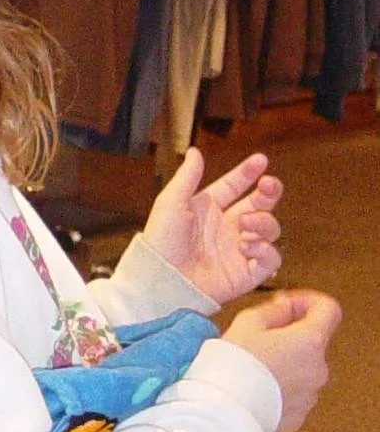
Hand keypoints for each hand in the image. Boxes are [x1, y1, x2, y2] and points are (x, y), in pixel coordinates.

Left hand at [142, 148, 282, 303]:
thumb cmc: (160, 244)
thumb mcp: (171, 203)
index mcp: (209, 209)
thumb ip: (187, 177)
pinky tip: (247, 246)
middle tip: (268, 185)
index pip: (235, 186)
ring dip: (263, 221)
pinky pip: (270, 259)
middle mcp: (227, 228)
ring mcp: (238, 250)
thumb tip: (195, 151)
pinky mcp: (246, 273)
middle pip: (261, 204)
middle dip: (269, 191)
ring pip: (270, 228)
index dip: (248, 173)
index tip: (260, 160)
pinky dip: (265, 250)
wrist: (160, 280)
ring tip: (245, 224)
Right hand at [222, 288, 341, 431]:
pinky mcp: (298, 415)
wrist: (223, 412)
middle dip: (290, 336)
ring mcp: (309, 395)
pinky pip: (293, 394)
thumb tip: (285, 306)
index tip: (288, 305)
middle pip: (313, 342)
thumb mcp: (248, 323)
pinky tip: (255, 388)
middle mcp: (317, 369)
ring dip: (284, 364)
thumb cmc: (232, 368)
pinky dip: (279, 388)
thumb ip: (274, 309)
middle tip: (258, 338)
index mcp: (310, 341)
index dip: (308, 301)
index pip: (328, 310)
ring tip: (253, 368)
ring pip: (302, 369)